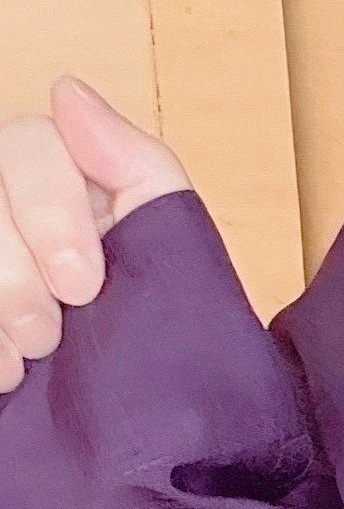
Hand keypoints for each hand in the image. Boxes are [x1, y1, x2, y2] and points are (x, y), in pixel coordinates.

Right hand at [0, 75, 190, 392]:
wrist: (130, 418)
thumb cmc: (146, 320)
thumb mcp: (163, 242)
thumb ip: (136, 165)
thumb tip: (67, 91)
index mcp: (52, 169)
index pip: (29, 145)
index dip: (51, 212)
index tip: (84, 287)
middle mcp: (1, 191)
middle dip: (12, 277)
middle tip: (46, 337)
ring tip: (16, 366)